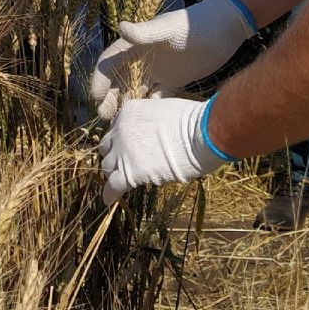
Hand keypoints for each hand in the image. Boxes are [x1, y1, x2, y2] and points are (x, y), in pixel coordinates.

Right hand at [89, 0, 255, 113]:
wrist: (224, 28)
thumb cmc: (194, 25)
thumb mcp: (168, 29)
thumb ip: (145, 32)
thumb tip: (120, 28)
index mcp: (137, 43)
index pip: (110, 62)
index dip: (100, 79)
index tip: (96, 97)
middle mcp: (144, 57)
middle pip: (120, 80)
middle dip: (110, 98)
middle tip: (105, 117)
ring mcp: (159, 70)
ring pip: (136, 90)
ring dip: (128, 105)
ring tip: (122, 123)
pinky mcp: (174, 80)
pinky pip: (157, 96)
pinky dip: (152, 106)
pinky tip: (151, 118)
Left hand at [98, 94, 234, 203]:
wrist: (201, 134)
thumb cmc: (194, 121)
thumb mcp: (164, 110)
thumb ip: (152, 121)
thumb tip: (157, 132)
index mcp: (129, 112)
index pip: (115, 129)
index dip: (121, 140)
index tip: (129, 148)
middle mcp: (120, 130)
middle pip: (108, 147)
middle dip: (115, 155)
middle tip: (127, 164)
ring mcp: (123, 151)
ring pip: (108, 166)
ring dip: (115, 173)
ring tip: (123, 181)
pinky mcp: (129, 172)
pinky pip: (113, 185)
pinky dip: (110, 193)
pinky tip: (109, 200)